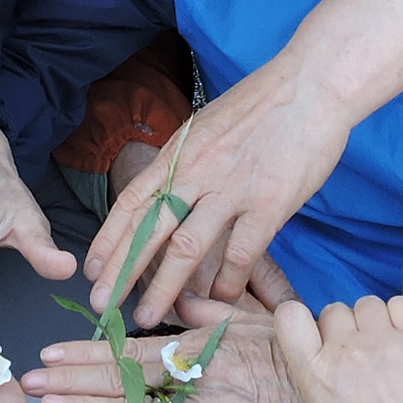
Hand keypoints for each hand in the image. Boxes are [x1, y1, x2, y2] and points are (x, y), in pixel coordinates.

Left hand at [25, 291, 315, 402]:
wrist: (330, 387)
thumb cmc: (289, 355)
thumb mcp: (249, 323)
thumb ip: (208, 313)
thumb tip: (175, 302)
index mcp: (192, 348)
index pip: (127, 348)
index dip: (87, 351)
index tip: (49, 351)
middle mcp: (189, 376)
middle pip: (120, 377)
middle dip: (72, 378)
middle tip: (27, 381)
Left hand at [82, 0, 402, 323]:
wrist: (311, 85)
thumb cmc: (264, 103)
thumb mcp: (209, 124)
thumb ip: (188, 160)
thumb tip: (170, 190)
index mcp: (179, 151)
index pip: (131, 202)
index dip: (108, 239)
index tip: (91, 269)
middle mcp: (197, 171)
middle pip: (149, 230)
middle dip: (121, 272)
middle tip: (102, 306)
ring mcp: (232, 188)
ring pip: (187, 249)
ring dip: (165, 288)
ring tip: (149, 317)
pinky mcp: (268, 203)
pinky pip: (240, 254)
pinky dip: (227, 282)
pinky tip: (220, 299)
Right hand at [271, 295, 402, 402]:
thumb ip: (324, 398)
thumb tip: (335, 382)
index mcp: (315, 375)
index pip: (290, 316)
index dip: (301, 320)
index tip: (314, 334)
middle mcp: (345, 350)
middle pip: (335, 311)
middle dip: (344, 328)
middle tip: (360, 354)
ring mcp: (385, 341)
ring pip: (369, 304)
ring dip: (374, 321)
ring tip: (387, 346)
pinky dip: (402, 316)